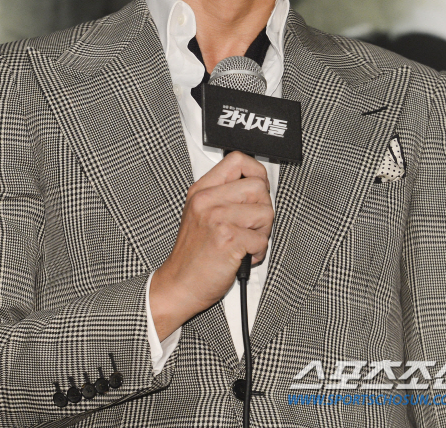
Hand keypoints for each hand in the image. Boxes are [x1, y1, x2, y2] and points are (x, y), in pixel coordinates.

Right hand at [149, 151, 272, 340]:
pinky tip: (241, 256)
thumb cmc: (194, 254)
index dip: (256, 172)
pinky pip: (261, 240)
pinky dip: (258, 253)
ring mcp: (216, 218)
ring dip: (262, 232)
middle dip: (263, 209)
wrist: (179, 285)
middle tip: (250, 226)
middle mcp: (206, 200)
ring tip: (245, 241)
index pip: (237, 160)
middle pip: (258, 186)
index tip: (258, 188)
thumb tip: (259, 184)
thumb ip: (224, 195)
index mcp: (201, 190)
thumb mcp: (200, 214)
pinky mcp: (227, 239)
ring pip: (265, 212)